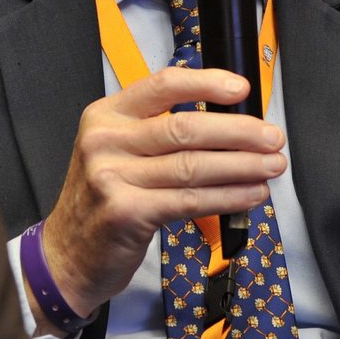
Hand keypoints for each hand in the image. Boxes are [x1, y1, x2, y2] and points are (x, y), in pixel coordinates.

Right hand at [39, 66, 285, 319]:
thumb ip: (159, 132)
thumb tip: (230, 122)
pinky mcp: (126, 213)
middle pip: (186, 128)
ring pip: (193, 166)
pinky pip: (190, 201)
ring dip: (242, 166)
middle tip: (273, 138)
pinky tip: (251, 194)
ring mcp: (112, 177)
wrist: (66, 255)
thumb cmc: (103, 200)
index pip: (163, 85)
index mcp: (107, 114)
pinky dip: (228, 197)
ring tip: (271, 166)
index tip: (242, 88)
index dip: (207, 83)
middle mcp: (106, 140)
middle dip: (239, 132)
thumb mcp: (118, 152)